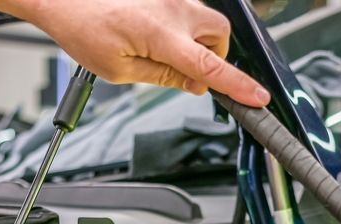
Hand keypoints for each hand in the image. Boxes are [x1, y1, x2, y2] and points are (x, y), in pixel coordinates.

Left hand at [29, 0, 269, 105]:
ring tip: (163, 50)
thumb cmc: (82, 27)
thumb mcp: (119, 70)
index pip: (210, 66)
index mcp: (161, 35)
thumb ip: (164, 78)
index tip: (258, 98)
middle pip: (221, 35)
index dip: (237, 85)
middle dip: (213, 56)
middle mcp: (174, 9)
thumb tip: (194, 84)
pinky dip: (181, 26)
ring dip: (197, 40)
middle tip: (186, 71)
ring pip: (207, 21)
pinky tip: (153, 33)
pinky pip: (189, 10)